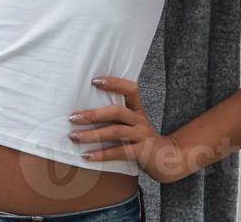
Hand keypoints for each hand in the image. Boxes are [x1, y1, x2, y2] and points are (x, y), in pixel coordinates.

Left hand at [68, 76, 192, 183]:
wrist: (168, 160)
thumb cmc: (142, 140)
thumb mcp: (133, 125)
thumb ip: (116, 118)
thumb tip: (83, 112)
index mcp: (138, 110)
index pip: (131, 90)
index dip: (114, 83)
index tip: (94, 80)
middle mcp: (140, 120)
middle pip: (117, 112)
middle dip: (93, 114)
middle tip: (73, 117)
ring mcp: (142, 136)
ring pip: (115, 132)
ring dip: (92, 134)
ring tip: (74, 137)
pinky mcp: (142, 152)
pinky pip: (119, 152)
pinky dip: (101, 154)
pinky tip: (87, 156)